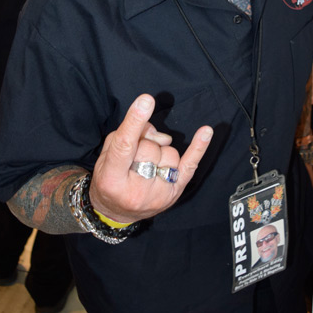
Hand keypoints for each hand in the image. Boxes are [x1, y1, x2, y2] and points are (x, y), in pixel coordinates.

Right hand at [89, 94, 212, 222]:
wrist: (117, 213)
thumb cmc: (109, 180)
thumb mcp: (106, 156)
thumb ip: (125, 135)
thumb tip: (151, 125)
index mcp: (111, 179)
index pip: (125, 145)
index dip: (135, 121)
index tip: (146, 100)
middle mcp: (136, 190)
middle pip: (150, 148)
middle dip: (145, 142)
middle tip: (136, 152)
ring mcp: (158, 194)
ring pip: (169, 152)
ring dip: (160, 150)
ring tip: (148, 162)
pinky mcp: (174, 193)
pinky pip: (190, 166)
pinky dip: (198, 148)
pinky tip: (206, 132)